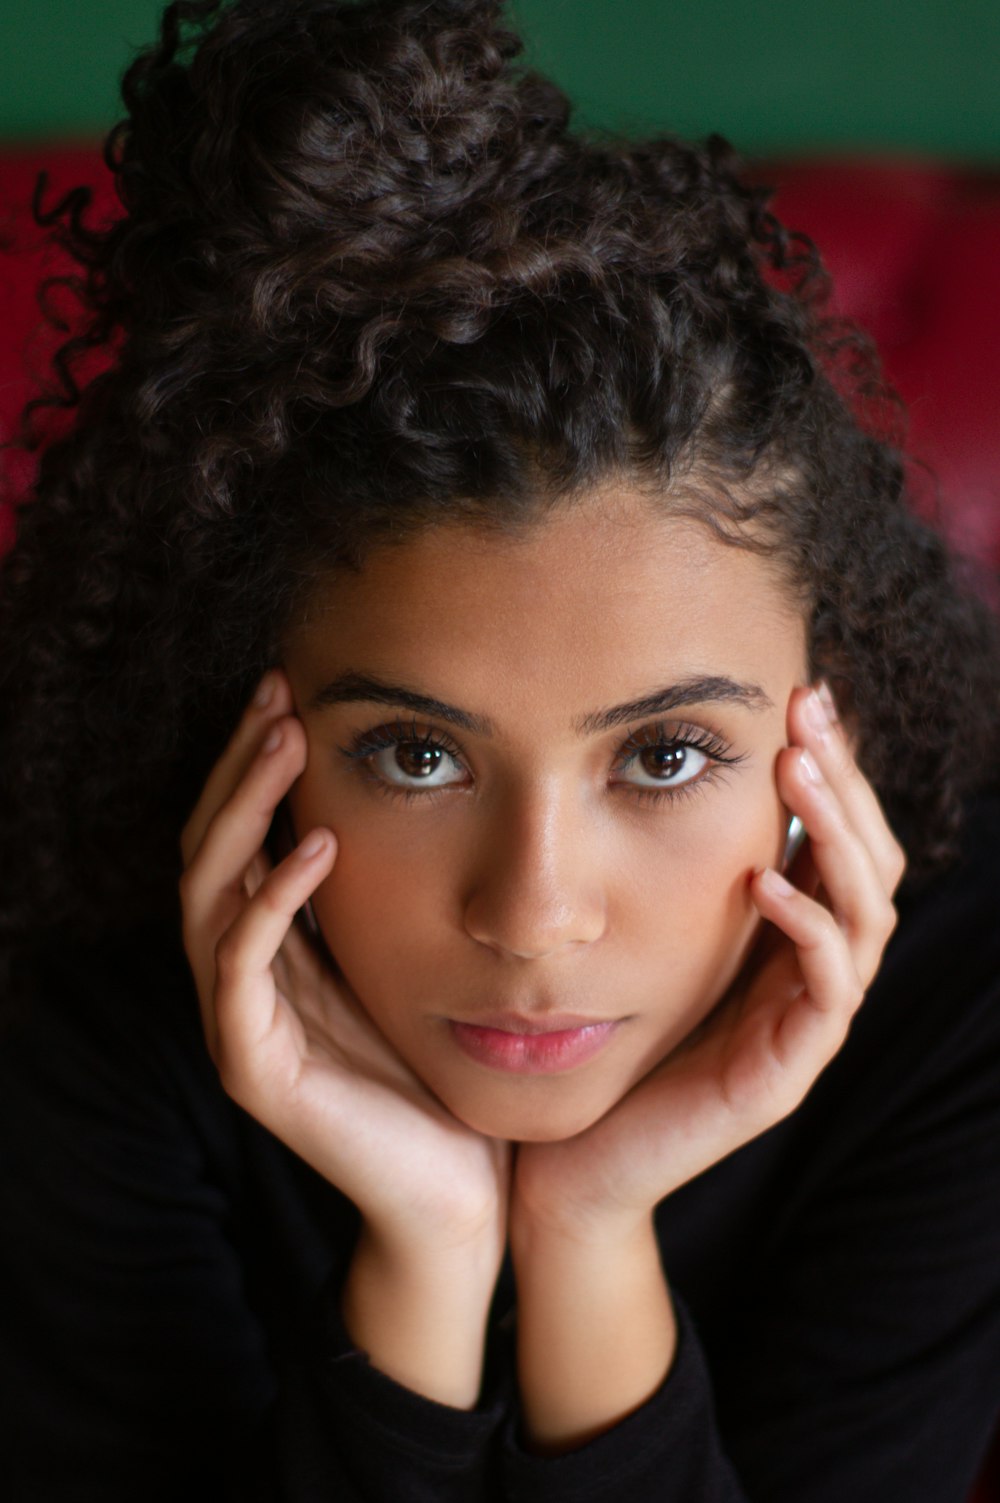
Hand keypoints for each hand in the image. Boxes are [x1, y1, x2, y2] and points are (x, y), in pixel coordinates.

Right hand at [180, 671, 508, 1403]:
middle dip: (237, 767)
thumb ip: (391, 890)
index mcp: (277, 949)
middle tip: (275, 691)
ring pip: (207, 894)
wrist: (462, 1187)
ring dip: (242, 810)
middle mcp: (243, 977)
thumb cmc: (446, 1068)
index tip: (292, 689)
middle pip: (209, 849)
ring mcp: (240, 1022)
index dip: (253, 764)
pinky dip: (268, 900)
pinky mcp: (253, 1067)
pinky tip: (312, 845)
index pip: (240, 837)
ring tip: (283, 741)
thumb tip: (421, 791)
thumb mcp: (416, 955)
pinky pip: (240, 968)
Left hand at [514, 682, 905, 1237]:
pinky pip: (826, 992)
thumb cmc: (602, 1038)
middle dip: (845, 780)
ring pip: (864, 915)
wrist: (570, 1161)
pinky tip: (767, 881)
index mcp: (786, 938)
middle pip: (869, 863)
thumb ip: (675, 865)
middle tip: (810, 708)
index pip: (840, 838)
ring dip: (835, 835)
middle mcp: (810, 975)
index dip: (833, 766)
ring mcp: (806, 1027)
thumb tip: (658, 760)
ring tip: (796, 770)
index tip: (802, 692)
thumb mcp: (645, 930)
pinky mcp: (785, 1074)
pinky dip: (809, 929)